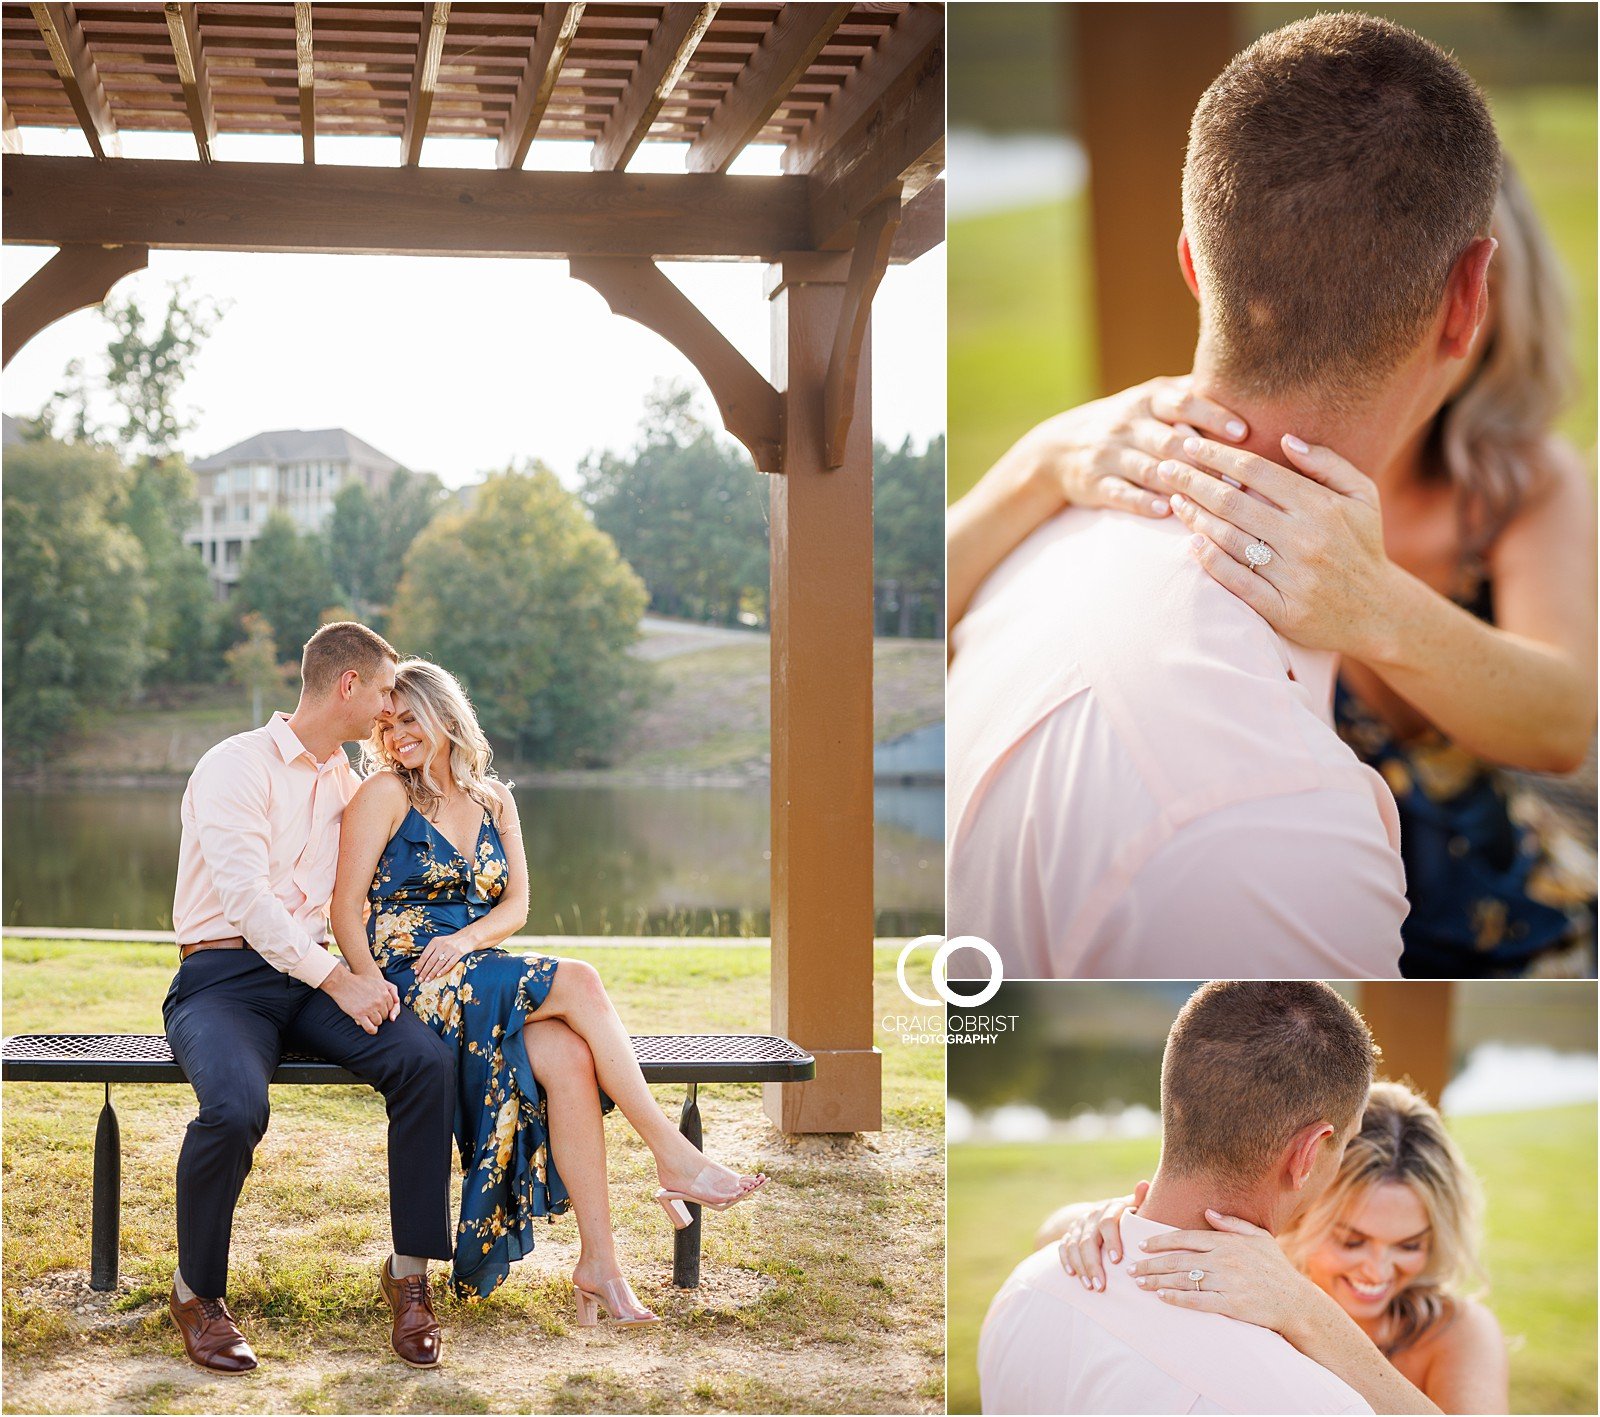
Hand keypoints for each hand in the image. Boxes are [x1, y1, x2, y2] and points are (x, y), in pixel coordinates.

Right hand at [321, 965, 401, 1034]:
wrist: (343, 983)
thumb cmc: (360, 982)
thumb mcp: (378, 982)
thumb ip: (390, 989)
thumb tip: (397, 1001)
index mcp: (384, 993)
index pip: (391, 1007)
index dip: (385, 1008)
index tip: (379, 1008)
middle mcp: (379, 1001)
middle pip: (386, 1015)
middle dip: (381, 1015)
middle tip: (372, 1012)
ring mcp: (370, 1008)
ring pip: (379, 1022)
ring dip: (375, 1022)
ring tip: (370, 1018)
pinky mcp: (360, 1014)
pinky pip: (370, 1028)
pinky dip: (372, 1030)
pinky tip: (371, 1029)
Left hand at [413, 932, 471, 984]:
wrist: (467, 937)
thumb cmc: (450, 941)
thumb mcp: (439, 942)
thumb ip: (431, 951)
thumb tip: (421, 964)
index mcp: (435, 941)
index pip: (425, 955)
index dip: (420, 965)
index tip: (416, 972)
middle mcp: (442, 945)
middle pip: (431, 961)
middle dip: (425, 971)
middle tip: (420, 979)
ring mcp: (451, 949)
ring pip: (439, 964)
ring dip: (432, 973)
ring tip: (427, 980)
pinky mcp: (459, 953)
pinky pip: (449, 964)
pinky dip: (443, 970)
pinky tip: (438, 976)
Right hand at [1018, 377, 1251, 520]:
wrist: (1059, 447)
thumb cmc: (1126, 423)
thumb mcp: (1151, 399)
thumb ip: (1189, 393)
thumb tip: (1240, 382)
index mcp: (1148, 400)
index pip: (1184, 404)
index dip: (1213, 416)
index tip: (1243, 431)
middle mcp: (1128, 424)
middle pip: (1171, 441)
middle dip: (1204, 459)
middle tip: (1238, 475)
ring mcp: (1109, 454)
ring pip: (1149, 469)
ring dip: (1179, 483)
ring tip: (1211, 497)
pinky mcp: (1094, 482)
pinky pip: (1120, 493)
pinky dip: (1142, 501)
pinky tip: (1165, 510)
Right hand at [1058, 1180, 1148, 1291]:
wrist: (1104, 1210)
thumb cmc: (1129, 1215)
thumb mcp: (1136, 1206)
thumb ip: (1140, 1200)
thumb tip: (1144, 1184)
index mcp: (1111, 1208)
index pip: (1108, 1223)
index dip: (1111, 1241)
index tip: (1116, 1260)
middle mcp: (1092, 1215)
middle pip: (1088, 1240)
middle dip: (1093, 1264)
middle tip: (1101, 1286)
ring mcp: (1079, 1224)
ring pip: (1074, 1245)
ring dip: (1081, 1267)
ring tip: (1090, 1286)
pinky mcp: (1069, 1233)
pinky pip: (1063, 1246)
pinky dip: (1066, 1260)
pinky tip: (1072, 1274)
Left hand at [1126, 1209, 1313, 1333]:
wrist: (1296, 1301)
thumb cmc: (1276, 1268)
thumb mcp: (1259, 1237)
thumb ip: (1232, 1223)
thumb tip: (1208, 1211)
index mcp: (1227, 1242)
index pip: (1185, 1238)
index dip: (1160, 1241)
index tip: (1142, 1244)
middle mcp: (1223, 1260)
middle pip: (1177, 1259)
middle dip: (1150, 1263)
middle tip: (1131, 1267)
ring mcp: (1227, 1282)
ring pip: (1183, 1280)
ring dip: (1157, 1281)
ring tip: (1139, 1283)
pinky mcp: (1231, 1304)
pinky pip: (1197, 1301)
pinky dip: (1177, 1298)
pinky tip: (1162, 1297)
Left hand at [1157, 433, 1399, 657]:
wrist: (1379, 612)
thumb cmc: (1363, 546)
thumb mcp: (1362, 496)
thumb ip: (1327, 463)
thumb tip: (1286, 438)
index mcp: (1321, 506)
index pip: (1256, 471)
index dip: (1218, 455)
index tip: (1191, 444)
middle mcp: (1305, 538)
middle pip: (1234, 501)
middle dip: (1194, 481)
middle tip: (1166, 468)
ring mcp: (1293, 576)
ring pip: (1230, 539)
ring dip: (1195, 517)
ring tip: (1173, 500)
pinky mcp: (1283, 609)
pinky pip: (1237, 581)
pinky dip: (1211, 561)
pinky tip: (1191, 542)